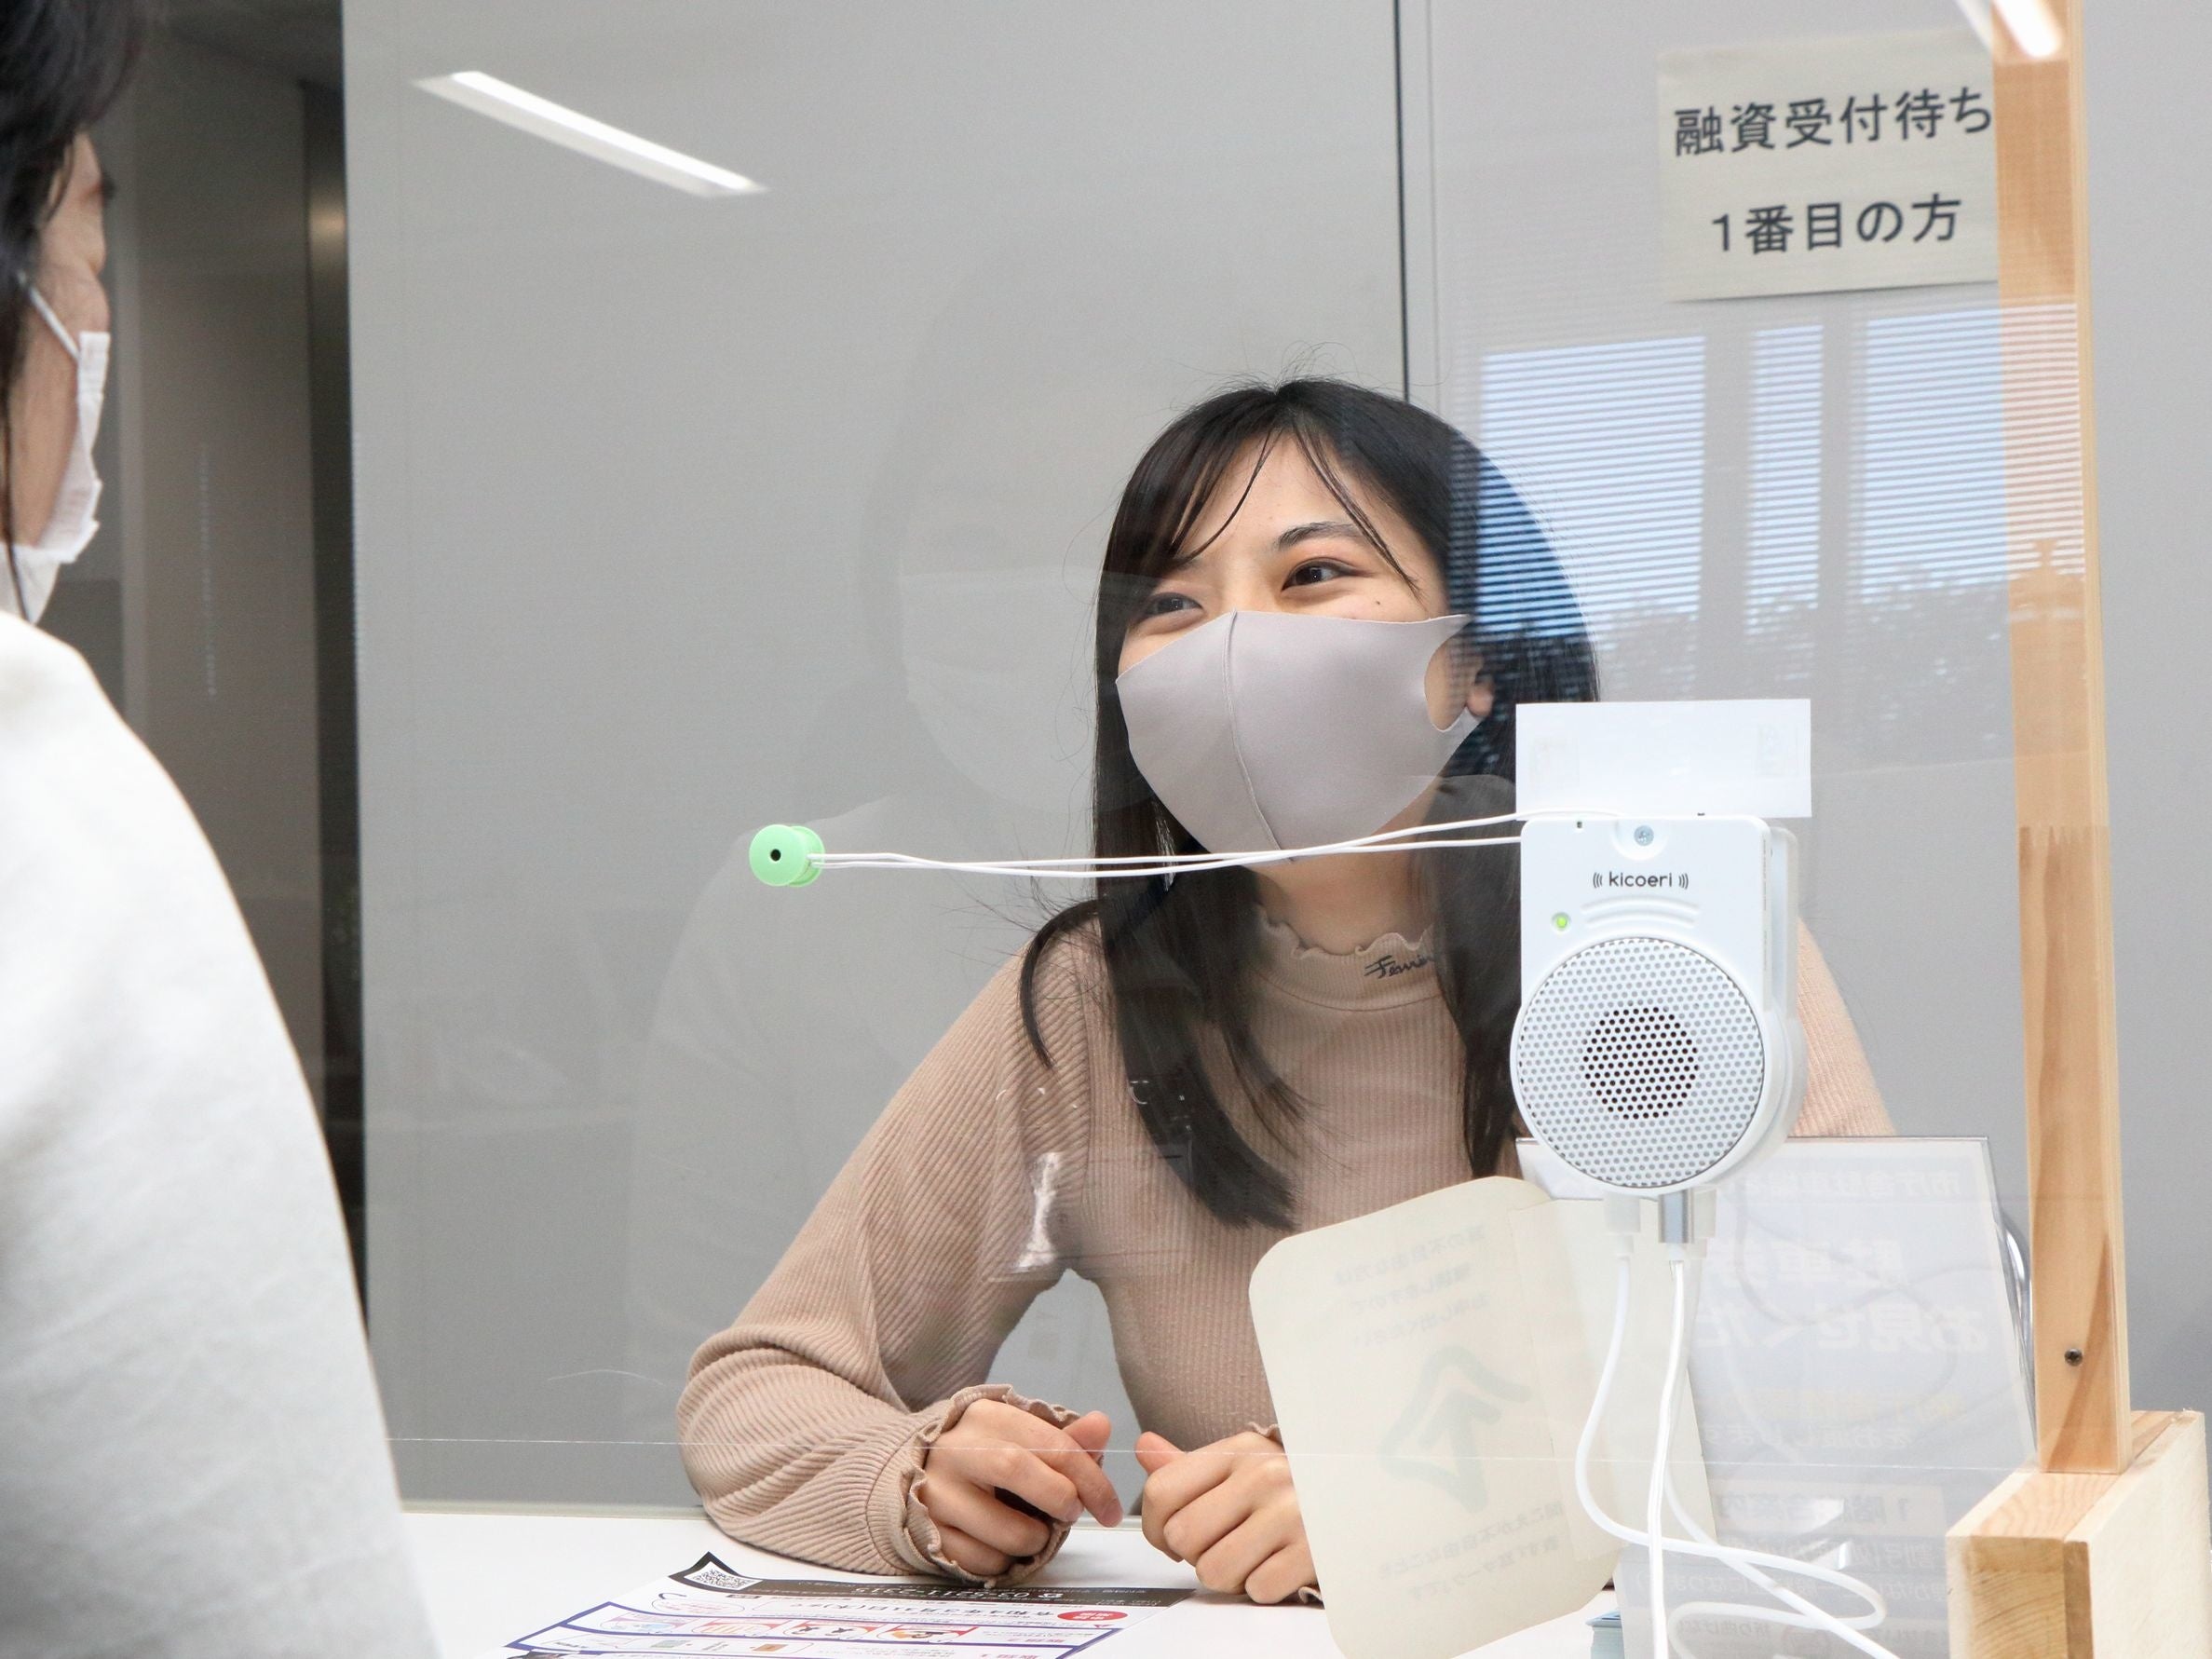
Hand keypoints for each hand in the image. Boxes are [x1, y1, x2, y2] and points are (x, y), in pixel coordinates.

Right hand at [919, 1402, 1120, 1578]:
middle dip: (1060, 1500)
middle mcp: (955, 1450)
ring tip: (1032, 1529)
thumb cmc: (983, 1455)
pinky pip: (985, 1561)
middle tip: (1071, 1514)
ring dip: (1036, 1539)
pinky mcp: (929, 1533)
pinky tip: (999, 1541)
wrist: (917, 1473)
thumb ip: (1064, 1437)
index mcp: (985, 1417)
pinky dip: (1005, 1560)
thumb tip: (1102, 1426)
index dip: (1090, 1479)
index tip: (1109, 1506)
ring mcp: (937, 1493)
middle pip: (1018, 1470)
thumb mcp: (1019, 1436)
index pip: (1051, 1443)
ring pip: (1008, 1530)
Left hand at [1135, 1430, 1315, 1603]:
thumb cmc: (1291, 1488)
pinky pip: (1256, 1589)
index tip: (1173, 1537)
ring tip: (1252, 1555)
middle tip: (1224, 1545)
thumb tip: (1143, 1448)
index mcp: (1239, 1450)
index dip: (1156, 1528)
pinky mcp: (1314, 1551)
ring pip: (1214, 1571)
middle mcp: (1264, 1474)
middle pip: (1183, 1537)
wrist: (1362, 1499)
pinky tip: (1279, 1565)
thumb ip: (1189, 1466)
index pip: (1162, 1491)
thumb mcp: (1243, 1465)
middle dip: (1196, 1554)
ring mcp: (1291, 1512)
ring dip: (1229, 1575)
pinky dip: (1264, 1587)